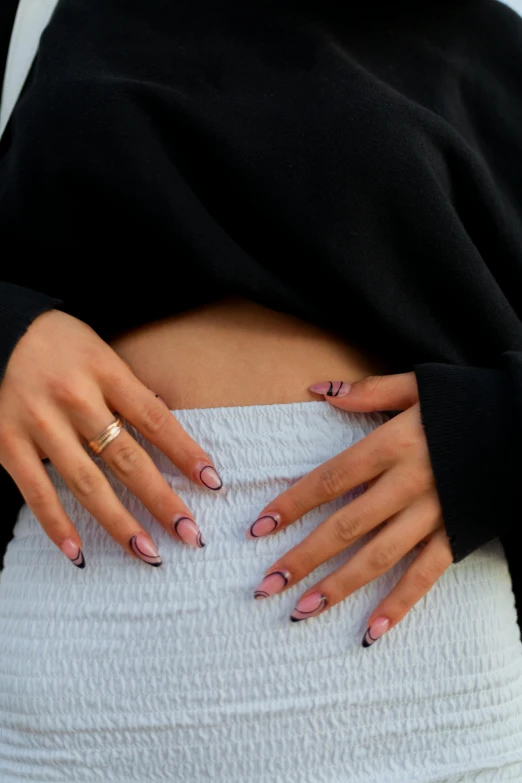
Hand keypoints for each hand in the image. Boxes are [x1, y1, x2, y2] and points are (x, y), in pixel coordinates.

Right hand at [0, 310, 222, 567]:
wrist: (2, 332)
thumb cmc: (65, 348)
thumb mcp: (105, 357)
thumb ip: (132, 396)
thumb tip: (174, 442)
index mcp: (105, 371)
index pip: (155, 419)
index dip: (186, 453)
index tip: (213, 483)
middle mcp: (74, 397)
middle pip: (126, 458)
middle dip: (161, 500)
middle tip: (190, 534)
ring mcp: (39, 422)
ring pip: (86, 483)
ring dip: (119, 523)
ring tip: (148, 553)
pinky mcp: (7, 442)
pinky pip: (36, 492)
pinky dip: (57, 525)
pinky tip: (79, 553)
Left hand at [248, 373, 452, 646]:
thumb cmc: (466, 402)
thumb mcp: (417, 385)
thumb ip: (367, 391)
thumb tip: (317, 390)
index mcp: (393, 445)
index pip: (331, 478)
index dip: (293, 503)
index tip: (259, 527)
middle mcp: (408, 484)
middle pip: (347, 525)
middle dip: (304, 557)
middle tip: (266, 585)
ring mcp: (434, 513)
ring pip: (379, 557)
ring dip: (339, 587)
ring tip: (302, 611)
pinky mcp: (458, 534)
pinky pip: (426, 574)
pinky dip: (400, 604)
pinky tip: (372, 631)